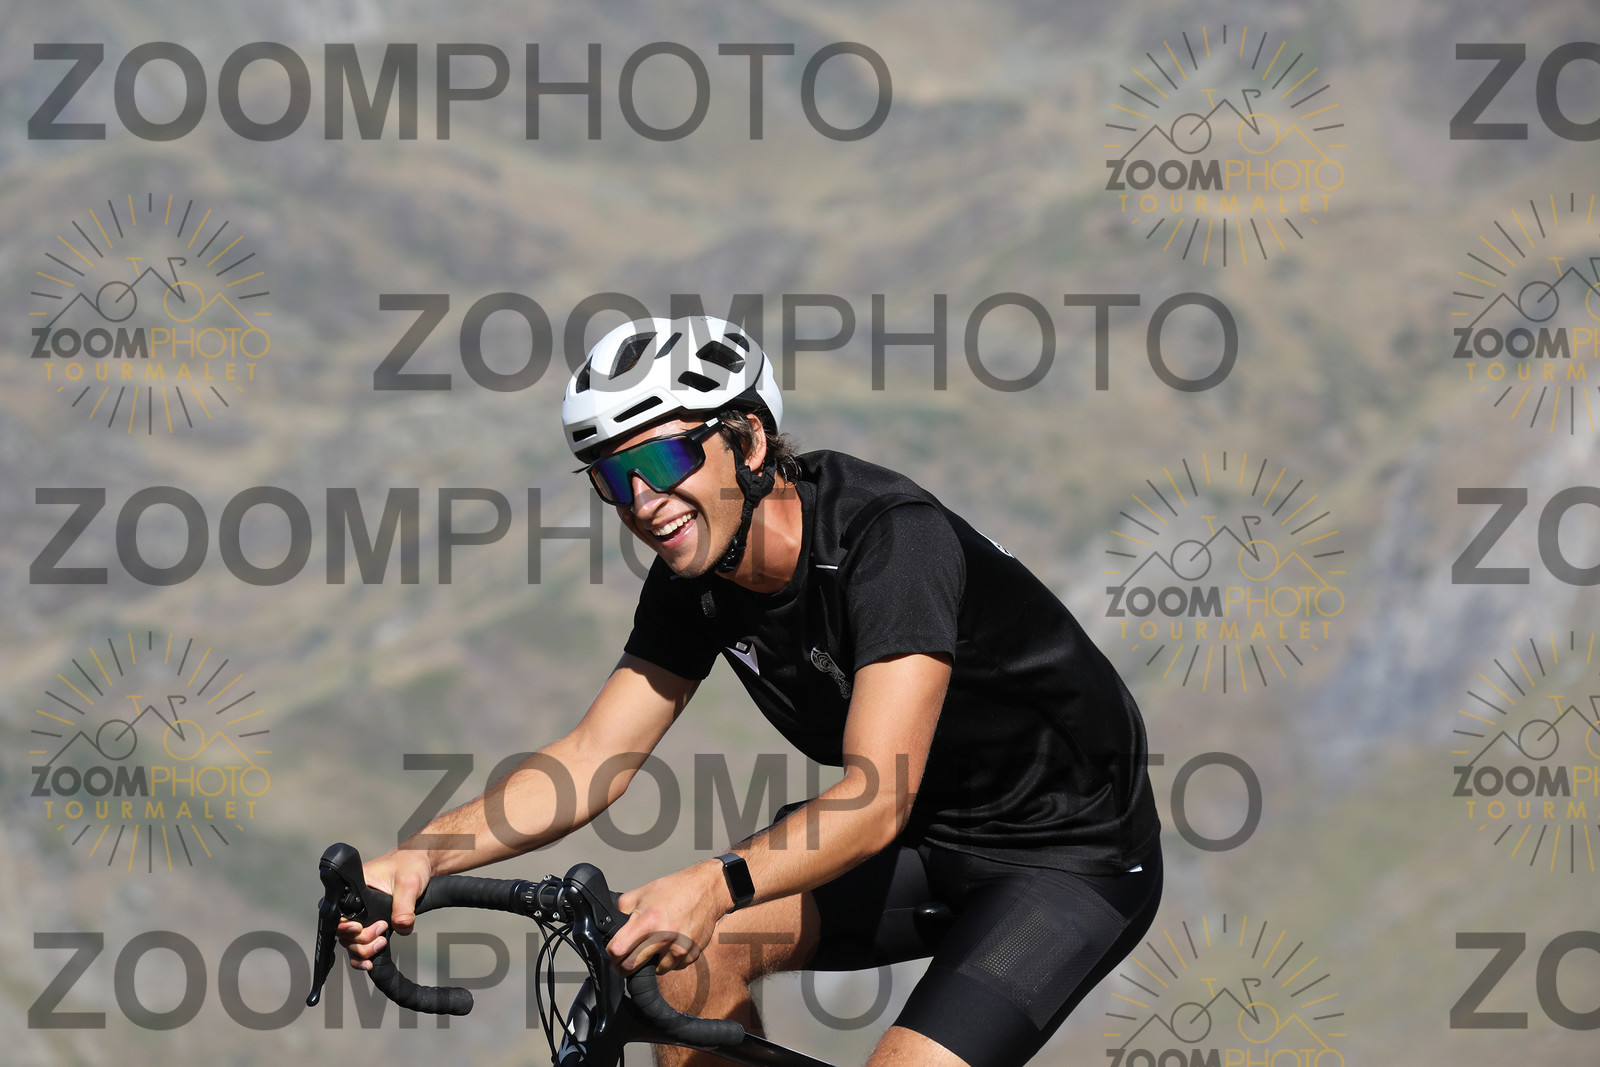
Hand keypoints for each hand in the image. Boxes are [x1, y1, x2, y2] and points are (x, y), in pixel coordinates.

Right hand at [335, 848, 433, 970]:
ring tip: (382, 941)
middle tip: (382, 929)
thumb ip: (404, 907)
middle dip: (361, 939)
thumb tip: (401, 928)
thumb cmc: (410, 864)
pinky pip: (359, 945)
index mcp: (352, 888)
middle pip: (343, 933)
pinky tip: (370, 962)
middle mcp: (352, 903)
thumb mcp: (408, 883)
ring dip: (364, 949)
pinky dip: (362, 956)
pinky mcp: (371, 923)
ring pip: (351, 942)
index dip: (343, 926)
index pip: (337, 913)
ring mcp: (361, 915)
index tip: (358, 928)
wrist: (420, 864)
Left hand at [609, 859, 730, 973]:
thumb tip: (610, 928)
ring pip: (653, 970)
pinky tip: (673, 942)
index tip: (613, 952)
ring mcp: (678, 949)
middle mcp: (662, 938)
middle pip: (630, 967)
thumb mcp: (642, 893)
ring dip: (651, 961)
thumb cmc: (674, 889)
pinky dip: (669, 959)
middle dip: (624, 964)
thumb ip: (622, 911)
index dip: (611, 953)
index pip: (617, 950)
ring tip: (657, 943)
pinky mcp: (691, 955)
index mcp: (646, 922)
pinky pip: (673, 967)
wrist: (707, 889)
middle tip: (626, 957)